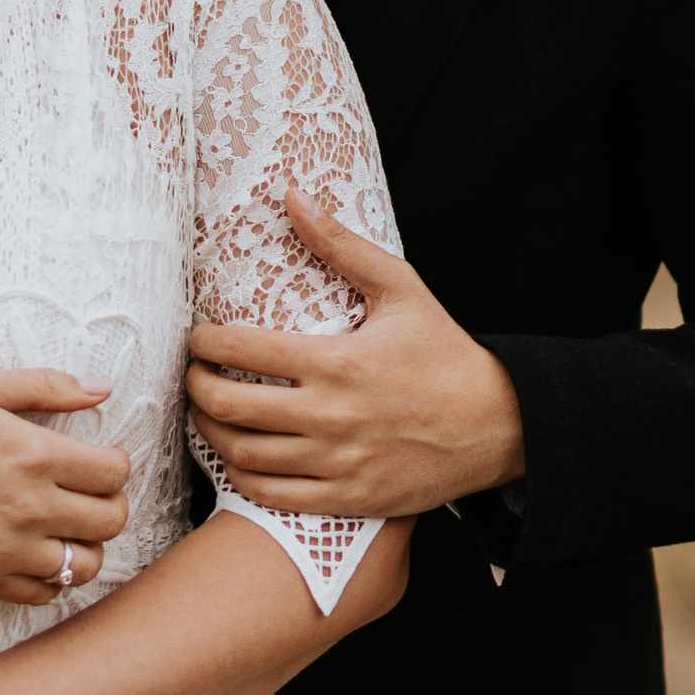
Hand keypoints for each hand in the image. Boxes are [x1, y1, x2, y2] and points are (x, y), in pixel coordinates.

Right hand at [0, 370, 130, 604]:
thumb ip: (44, 386)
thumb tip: (103, 388)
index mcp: (33, 454)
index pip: (114, 472)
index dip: (113, 464)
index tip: (95, 459)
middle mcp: (29, 508)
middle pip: (111, 521)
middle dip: (109, 504)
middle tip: (87, 493)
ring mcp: (7, 551)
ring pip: (85, 565)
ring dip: (85, 545)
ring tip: (64, 527)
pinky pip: (45, 594)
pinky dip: (50, 577)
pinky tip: (33, 552)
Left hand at [186, 192, 525, 524]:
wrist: (500, 425)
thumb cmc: (446, 354)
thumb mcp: (401, 289)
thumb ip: (342, 245)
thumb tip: (293, 197)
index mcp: (339, 360)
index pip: (244, 348)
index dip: (206, 342)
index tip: (200, 337)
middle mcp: (333, 414)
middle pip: (230, 406)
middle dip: (196, 387)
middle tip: (194, 376)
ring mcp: (340, 461)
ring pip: (243, 454)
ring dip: (210, 433)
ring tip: (207, 414)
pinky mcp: (349, 498)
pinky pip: (273, 495)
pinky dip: (242, 478)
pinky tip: (238, 458)